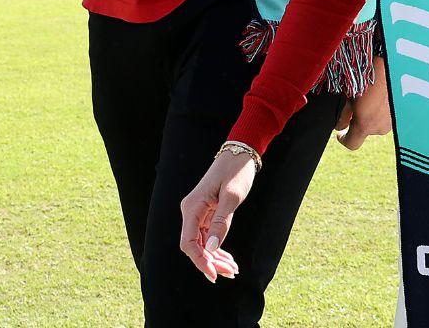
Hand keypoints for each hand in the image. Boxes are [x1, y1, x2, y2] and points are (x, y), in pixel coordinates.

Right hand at [178, 150, 256, 282]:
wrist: (239, 154)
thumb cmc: (236, 172)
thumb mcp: (232, 197)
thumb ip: (221, 222)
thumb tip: (211, 248)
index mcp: (192, 207)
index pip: (188, 243)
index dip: (199, 261)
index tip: (214, 274)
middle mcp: (191, 211)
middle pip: (195, 246)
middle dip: (212, 262)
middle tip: (231, 273)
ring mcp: (198, 213)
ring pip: (202, 244)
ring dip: (216, 258)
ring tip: (233, 269)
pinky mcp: (207, 214)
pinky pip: (209, 237)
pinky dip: (218, 249)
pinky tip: (229, 259)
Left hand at [334, 55, 391, 149]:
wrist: (392, 64)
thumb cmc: (369, 76)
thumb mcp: (351, 94)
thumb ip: (345, 114)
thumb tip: (340, 125)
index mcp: (365, 125)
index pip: (352, 144)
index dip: (344, 139)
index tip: (340, 132)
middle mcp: (380, 128)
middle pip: (365, 131)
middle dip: (359, 120)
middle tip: (357, 102)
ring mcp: (392, 122)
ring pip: (378, 123)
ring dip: (372, 114)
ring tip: (371, 94)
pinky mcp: (401, 114)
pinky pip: (389, 116)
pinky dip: (383, 109)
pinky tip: (382, 94)